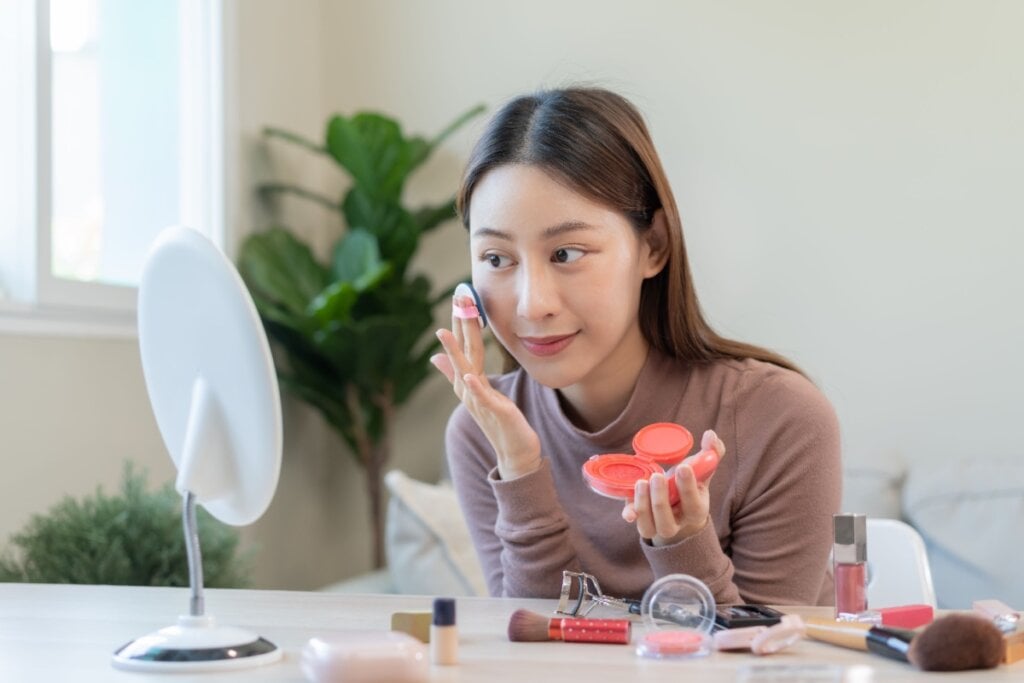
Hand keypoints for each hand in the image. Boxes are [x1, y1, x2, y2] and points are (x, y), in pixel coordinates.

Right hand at [431, 292, 541, 479]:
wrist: (515, 453)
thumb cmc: (499, 422)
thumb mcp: (478, 394)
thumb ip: (456, 375)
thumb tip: (434, 358)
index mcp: (469, 381)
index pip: (463, 346)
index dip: (460, 323)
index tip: (460, 296)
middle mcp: (469, 389)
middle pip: (462, 353)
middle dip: (458, 326)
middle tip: (457, 299)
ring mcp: (479, 401)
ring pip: (464, 372)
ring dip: (454, 352)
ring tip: (444, 332)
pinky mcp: (494, 413)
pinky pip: (481, 398)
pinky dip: (474, 386)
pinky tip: (468, 375)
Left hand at [621, 429, 725, 545]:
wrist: (679, 502)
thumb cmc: (691, 481)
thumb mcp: (703, 469)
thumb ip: (712, 452)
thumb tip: (710, 434)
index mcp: (696, 510)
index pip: (694, 505)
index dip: (688, 488)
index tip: (683, 467)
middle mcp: (677, 522)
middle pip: (668, 522)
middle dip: (661, 499)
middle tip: (657, 476)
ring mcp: (658, 525)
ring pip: (650, 527)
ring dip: (644, 506)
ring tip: (642, 482)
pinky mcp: (641, 520)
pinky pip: (635, 522)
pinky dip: (630, 514)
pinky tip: (628, 508)